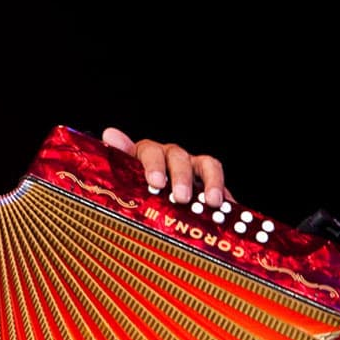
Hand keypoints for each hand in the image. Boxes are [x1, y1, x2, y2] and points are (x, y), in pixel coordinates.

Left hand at [102, 127, 232, 207]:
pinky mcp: (210, 182)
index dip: (154, 166)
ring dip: (210, 182)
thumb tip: (110, 133)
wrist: (150, 200)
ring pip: (206, 165)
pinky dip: (226, 194)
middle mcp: (170, 158)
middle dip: (181, 177)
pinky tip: (229, 206)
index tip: (156, 183)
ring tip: (213, 202)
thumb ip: (119, 158)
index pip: (150, 152)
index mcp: (146, 156)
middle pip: (179, 158)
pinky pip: (221, 184)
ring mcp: (193, 168)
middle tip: (182, 198)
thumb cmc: (134, 188)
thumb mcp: (123, 176)